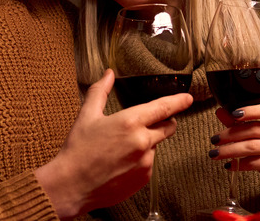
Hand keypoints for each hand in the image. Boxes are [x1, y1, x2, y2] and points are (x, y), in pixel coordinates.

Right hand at [35, 69, 192, 218]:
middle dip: (162, 123)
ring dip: (146, 144)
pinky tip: (120, 163)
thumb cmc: (78, 150)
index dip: (178, 102)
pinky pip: (149, 164)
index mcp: (130, 122)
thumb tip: (108, 74)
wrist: (71, 185)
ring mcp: (145, 161)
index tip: (188, 99)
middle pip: (167, 127)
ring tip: (120, 150)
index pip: (163, 108)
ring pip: (155, 146)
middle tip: (143, 125)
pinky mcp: (144, 178)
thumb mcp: (87, 115)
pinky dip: (140, 161)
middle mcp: (143, 141)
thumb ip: (100, 91)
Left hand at [210, 104, 259, 189]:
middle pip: (253, 129)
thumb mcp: (258, 136)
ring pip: (251, 146)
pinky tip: (229, 165)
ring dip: (229, 150)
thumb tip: (220, 111)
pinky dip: (238, 164)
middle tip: (214, 140)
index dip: (250, 110)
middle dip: (229, 135)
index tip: (232, 114)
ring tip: (215, 153)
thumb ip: (240, 123)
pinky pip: (254, 163)